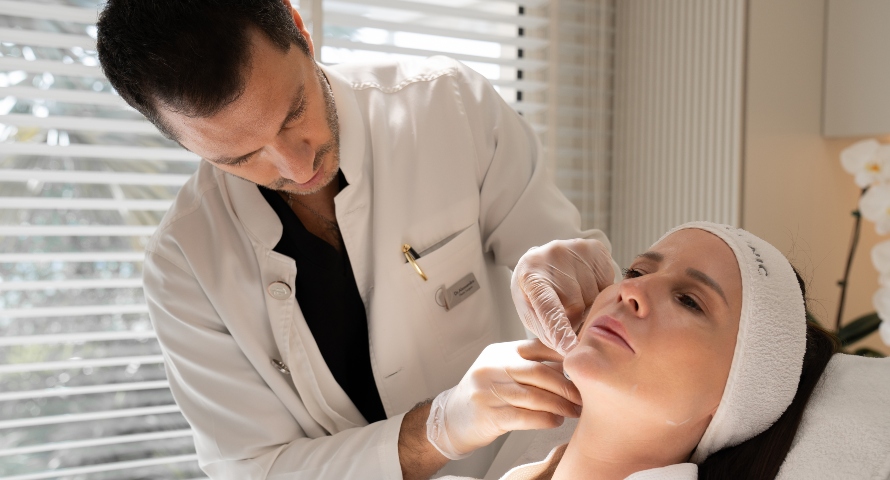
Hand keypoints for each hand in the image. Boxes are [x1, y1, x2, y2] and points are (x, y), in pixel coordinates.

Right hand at [426, 339, 581, 459]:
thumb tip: (570, 363)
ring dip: (560, 406)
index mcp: (501, 352)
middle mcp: (493, 367)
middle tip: (583, 396)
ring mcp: (488, 390)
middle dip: (566, 386)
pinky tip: (555, 421)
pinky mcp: (488, 414)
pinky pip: (524, 417)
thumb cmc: (485, 394)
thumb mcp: (502, 369)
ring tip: (575, 411)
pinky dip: (544, 419)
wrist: (452, 417)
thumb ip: (530, 365)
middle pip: (539, 373)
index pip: (538, 347)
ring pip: (534, 396)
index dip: (564, 356)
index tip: (583, 367)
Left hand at [511, 238, 614, 355]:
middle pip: (576, 306)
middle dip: (576, 320)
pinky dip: (600, 293)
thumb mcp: (530, 312)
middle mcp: (554, 257)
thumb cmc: (534, 292)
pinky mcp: (596, 249)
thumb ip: (547, 331)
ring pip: (595, 297)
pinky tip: (586, 287)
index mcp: (532, 276)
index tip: (570, 349)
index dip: (559, 329)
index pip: (548, 307)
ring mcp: (577, 249)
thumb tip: (570, 349)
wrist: (542, 260)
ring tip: (575, 297)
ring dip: (590, 306)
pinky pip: (608, 284)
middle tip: (569, 316)